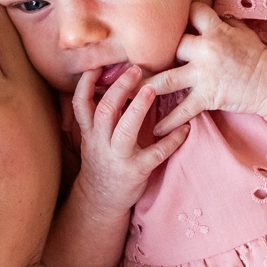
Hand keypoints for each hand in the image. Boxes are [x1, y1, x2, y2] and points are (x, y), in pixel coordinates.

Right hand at [70, 65, 188, 213]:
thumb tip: (111, 83)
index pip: (81, 104)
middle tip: (135, 69)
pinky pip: (156, 153)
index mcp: (90, 132)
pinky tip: (185, 128)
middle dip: (119, 88)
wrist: (100, 200)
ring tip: (152, 88)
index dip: (86, 84)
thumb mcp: (92, 139)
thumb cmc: (101, 162)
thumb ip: (98, 116)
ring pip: (125, 130)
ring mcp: (118, 157)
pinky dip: (172, 140)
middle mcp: (100, 143)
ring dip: (138, 108)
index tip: (97, 65)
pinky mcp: (137, 171)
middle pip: (105, 110)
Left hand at [144, 4, 266, 134]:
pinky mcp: (208, 96)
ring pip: (167, 79)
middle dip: (153, 52)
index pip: (192, 13)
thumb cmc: (257, 55)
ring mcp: (205, 74)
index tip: (167, 18)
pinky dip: (169, 121)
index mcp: (216, 30)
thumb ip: (221, 23)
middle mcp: (206, 50)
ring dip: (145, 86)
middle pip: (171, 46)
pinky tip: (155, 129)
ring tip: (126, 93)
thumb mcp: (241, 31)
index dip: (181, 15)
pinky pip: (183, 110)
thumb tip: (205, 15)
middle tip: (131, 60)